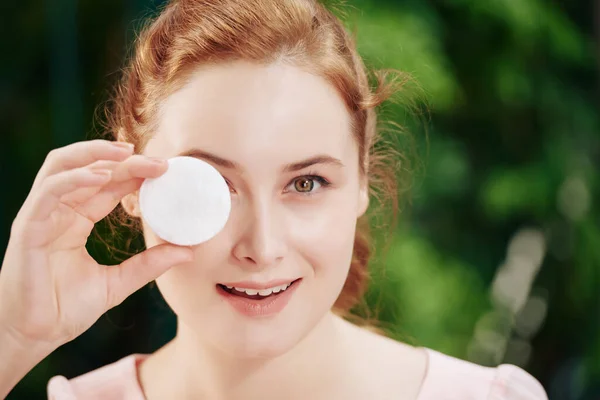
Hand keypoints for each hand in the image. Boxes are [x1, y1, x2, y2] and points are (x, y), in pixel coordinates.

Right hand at [0, 139, 192, 350]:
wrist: (35, 336)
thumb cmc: (66, 310)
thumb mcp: (118, 283)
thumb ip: (149, 264)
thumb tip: (188, 252)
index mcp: (77, 220)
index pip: (107, 184)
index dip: (135, 173)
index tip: (166, 170)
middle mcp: (59, 211)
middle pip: (90, 169)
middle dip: (124, 160)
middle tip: (159, 162)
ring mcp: (41, 215)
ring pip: (63, 166)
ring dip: (95, 153)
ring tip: (129, 154)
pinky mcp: (28, 226)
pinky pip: (49, 191)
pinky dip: (76, 178)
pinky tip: (103, 177)